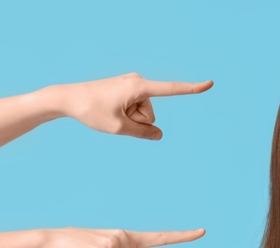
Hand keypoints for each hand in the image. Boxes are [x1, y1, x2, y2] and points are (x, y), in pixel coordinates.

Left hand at [55, 73, 212, 139]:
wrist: (68, 98)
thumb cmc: (92, 111)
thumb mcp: (119, 128)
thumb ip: (143, 133)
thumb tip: (159, 135)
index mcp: (139, 87)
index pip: (171, 90)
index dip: (192, 88)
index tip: (210, 83)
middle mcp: (138, 82)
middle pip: (151, 114)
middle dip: (137, 122)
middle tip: (113, 117)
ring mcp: (133, 86)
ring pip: (143, 114)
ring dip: (129, 120)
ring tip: (109, 113)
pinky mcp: (127, 90)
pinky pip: (135, 109)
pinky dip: (125, 116)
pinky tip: (109, 110)